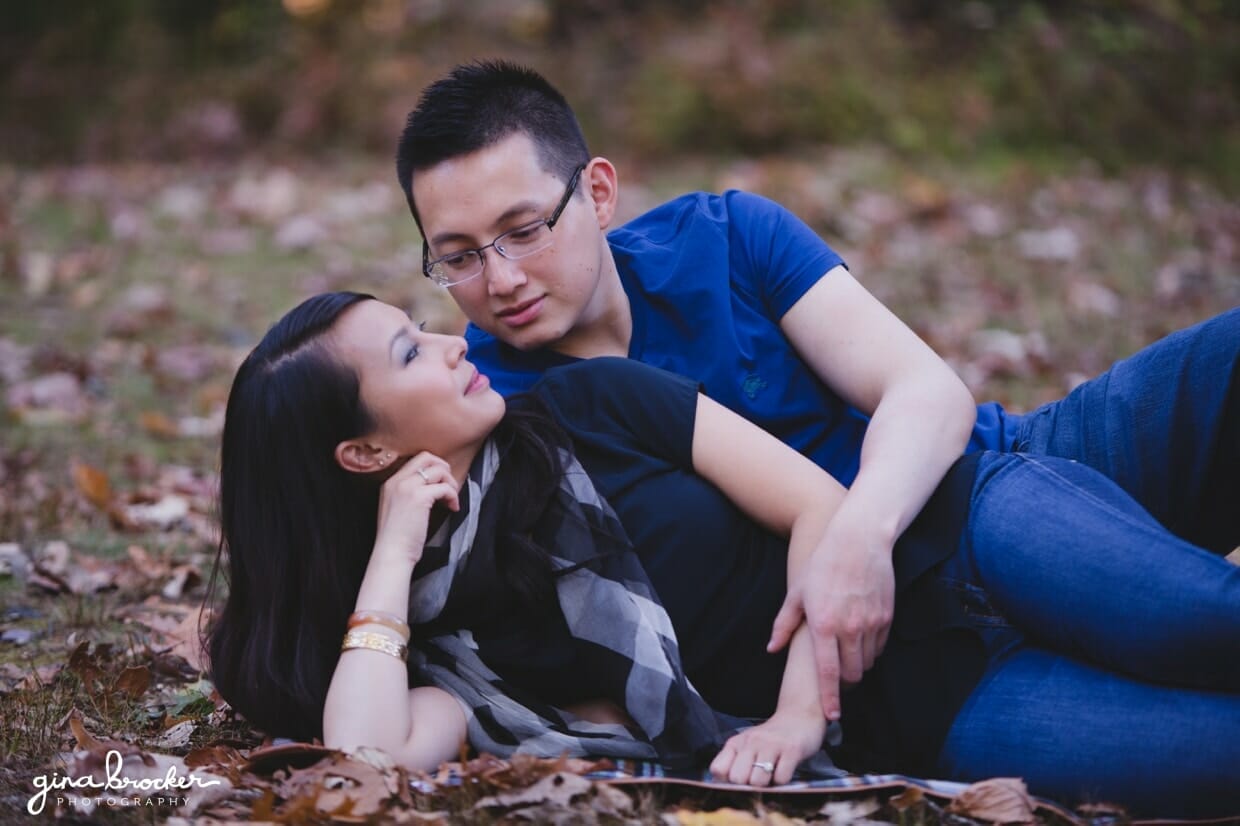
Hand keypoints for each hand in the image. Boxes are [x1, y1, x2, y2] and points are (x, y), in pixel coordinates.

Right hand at [371, 452, 460, 565]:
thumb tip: (431, 488)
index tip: (439, 483)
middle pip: (426, 457)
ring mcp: (408, 487)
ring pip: (438, 470)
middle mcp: (397, 481)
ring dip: (450, 483)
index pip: (415, 461)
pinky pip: (445, 487)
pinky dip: (453, 496)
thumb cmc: (396, 538)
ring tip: (451, 499)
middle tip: (449, 485)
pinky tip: (453, 507)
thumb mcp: (396, 508)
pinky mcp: (420, 497)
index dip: (432, 468)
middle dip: (443, 468)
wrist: (391, 553)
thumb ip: (407, 494)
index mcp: (390, 483)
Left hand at [709, 711, 826, 786]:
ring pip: (757, 781)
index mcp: (736, 742)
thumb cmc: (769, 740)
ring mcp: (771, 745)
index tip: (739, 780)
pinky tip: (784, 770)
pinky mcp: (791, 750)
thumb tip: (723, 787)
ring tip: (772, 774)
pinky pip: (781, 779)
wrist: (799, 718)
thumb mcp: (746, 746)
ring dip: (766, 785)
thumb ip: (734, 763)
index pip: (717, 769)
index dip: (726, 781)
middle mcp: (751, 741)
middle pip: (737, 779)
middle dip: (747, 786)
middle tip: (758, 778)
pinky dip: (782, 781)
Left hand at [768, 511, 894, 720]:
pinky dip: (871, 651)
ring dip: (858, 667)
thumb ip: (784, 625)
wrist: (859, 540)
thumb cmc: (823, 564)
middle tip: (837, 681)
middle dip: (845, 683)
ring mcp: (871, 623)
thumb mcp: (797, 592)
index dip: (830, 697)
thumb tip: (772, 649)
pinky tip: (860, 641)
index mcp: (823, 625)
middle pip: (852, 674)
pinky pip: (880, 647)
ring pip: (867, 662)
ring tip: (846, 658)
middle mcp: (849, 628)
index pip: (828, 672)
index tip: (832, 715)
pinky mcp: (887, 617)